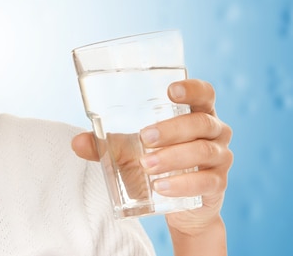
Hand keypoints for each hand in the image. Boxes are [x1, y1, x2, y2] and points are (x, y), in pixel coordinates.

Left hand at [72, 79, 232, 250]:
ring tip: (146, 165)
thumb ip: (105, 145)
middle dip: (171, 129)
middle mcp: (215, 131)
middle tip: (144, 137)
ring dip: (172, 157)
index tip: (170, 90)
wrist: (181, 206)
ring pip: (202, 151)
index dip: (192, 89)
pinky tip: (161, 187)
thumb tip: (76, 142)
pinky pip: (206, 182)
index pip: (205, 94)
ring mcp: (220, 158)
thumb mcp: (130, 151)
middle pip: (200, 122)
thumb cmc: (157, 162)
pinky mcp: (218, 185)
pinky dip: (182, 184)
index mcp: (197, 113)